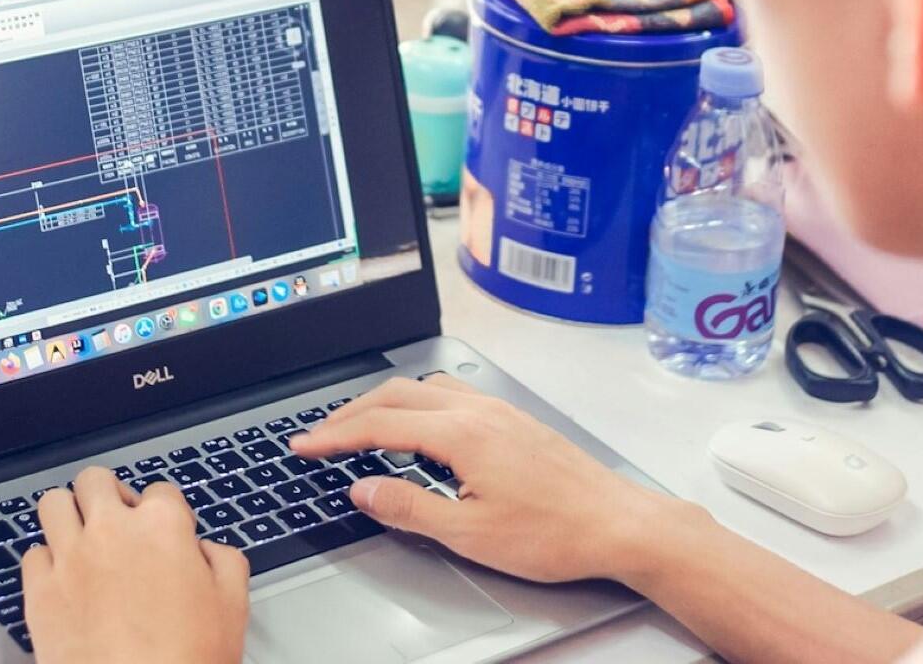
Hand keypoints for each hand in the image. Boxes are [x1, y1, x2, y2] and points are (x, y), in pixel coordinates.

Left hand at [23, 466, 249, 663]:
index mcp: (162, 526)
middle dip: (108, 496)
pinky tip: (65, 579)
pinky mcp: (39, 593)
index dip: (166, 514)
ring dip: (69, 515)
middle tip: (119, 523)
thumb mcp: (233, 603)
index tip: (166, 535)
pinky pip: (32, 555)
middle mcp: (110, 531)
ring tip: (83, 540)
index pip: (159, 490)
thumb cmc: (188, 660)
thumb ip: (222, 560)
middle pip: (95, 480)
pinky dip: (47, 561)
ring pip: (52, 503)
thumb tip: (205, 550)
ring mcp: (69, 560)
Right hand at [290, 374, 681, 584]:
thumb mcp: (469, 534)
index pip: (381, 423)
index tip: (304, 444)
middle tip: (321, 435)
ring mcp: (501, 412)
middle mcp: (481, 411)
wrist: (618, 523)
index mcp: (463, 434)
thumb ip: (409, 508)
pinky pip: (454, 397)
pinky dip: (419, 405)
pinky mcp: (516, 421)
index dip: (335, 435)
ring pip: (428, 390)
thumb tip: (364, 490)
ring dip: (387, 403)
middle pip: (399, 395)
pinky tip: (419, 431)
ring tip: (361, 428)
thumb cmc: (554, 532)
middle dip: (352, 412)